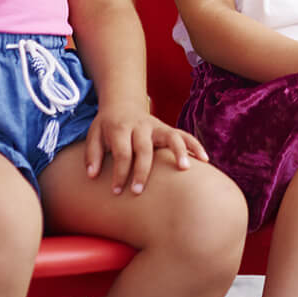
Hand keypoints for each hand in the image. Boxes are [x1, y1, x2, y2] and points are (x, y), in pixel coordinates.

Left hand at [83, 103, 208, 194]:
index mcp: (120, 128)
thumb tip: (92, 175)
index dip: (119, 173)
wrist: (122, 104)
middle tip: (138, 192)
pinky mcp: (167, 129)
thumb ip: (92, 155)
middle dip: (142, 171)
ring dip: (179, 151)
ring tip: (185, 169)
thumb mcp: (94, 136)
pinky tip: (205, 160)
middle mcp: (141, 126)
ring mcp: (157, 126)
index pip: (122, 152)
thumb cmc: (107, 126)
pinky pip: (185, 135)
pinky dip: (195, 146)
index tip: (116, 191)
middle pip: (144, 149)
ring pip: (171, 136)